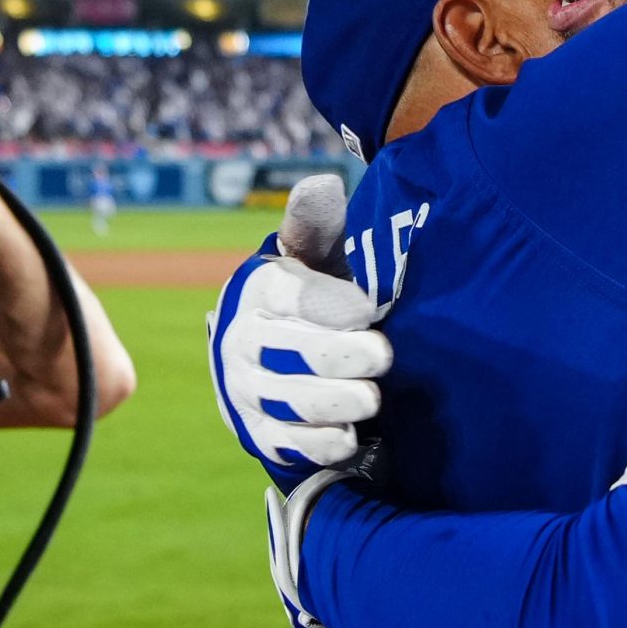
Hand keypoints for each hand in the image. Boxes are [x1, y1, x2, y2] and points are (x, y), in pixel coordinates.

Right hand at [208, 175, 390, 482]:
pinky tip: (350, 434)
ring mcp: (247, 389)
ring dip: (337, 400)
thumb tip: (322, 186)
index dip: (331, 303)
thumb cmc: (309, 297)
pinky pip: (287, 442)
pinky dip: (320, 441)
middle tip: (383, 356)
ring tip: (373, 398)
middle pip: (294, 351)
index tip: (367, 309)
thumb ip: (317, 225)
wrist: (269, 359)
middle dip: (344, 355)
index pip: (291, 295)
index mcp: (259, 290)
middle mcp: (242, 339)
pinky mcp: (258, 432)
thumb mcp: (311, 256)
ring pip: (291, 399)